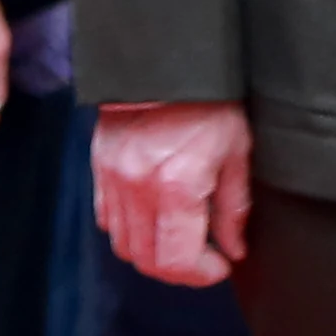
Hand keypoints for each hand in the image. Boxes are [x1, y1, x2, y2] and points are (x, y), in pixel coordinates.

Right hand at [89, 101, 252, 286]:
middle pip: (146, 260)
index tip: (220, 263)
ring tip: (178, 236)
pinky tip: (153, 214)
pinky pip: (105, 216)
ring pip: (122, 242)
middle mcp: (137, 188)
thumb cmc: (208, 103)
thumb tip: (233, 248)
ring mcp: (112, 176)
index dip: (201, 275)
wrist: (165, 61)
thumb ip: (233, 208)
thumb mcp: (237, 152)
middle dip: (178, 269)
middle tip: (202, 257)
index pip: (176, 262)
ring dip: (152, 250)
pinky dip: (128, 227)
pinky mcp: (98, 164)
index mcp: (176, 188)